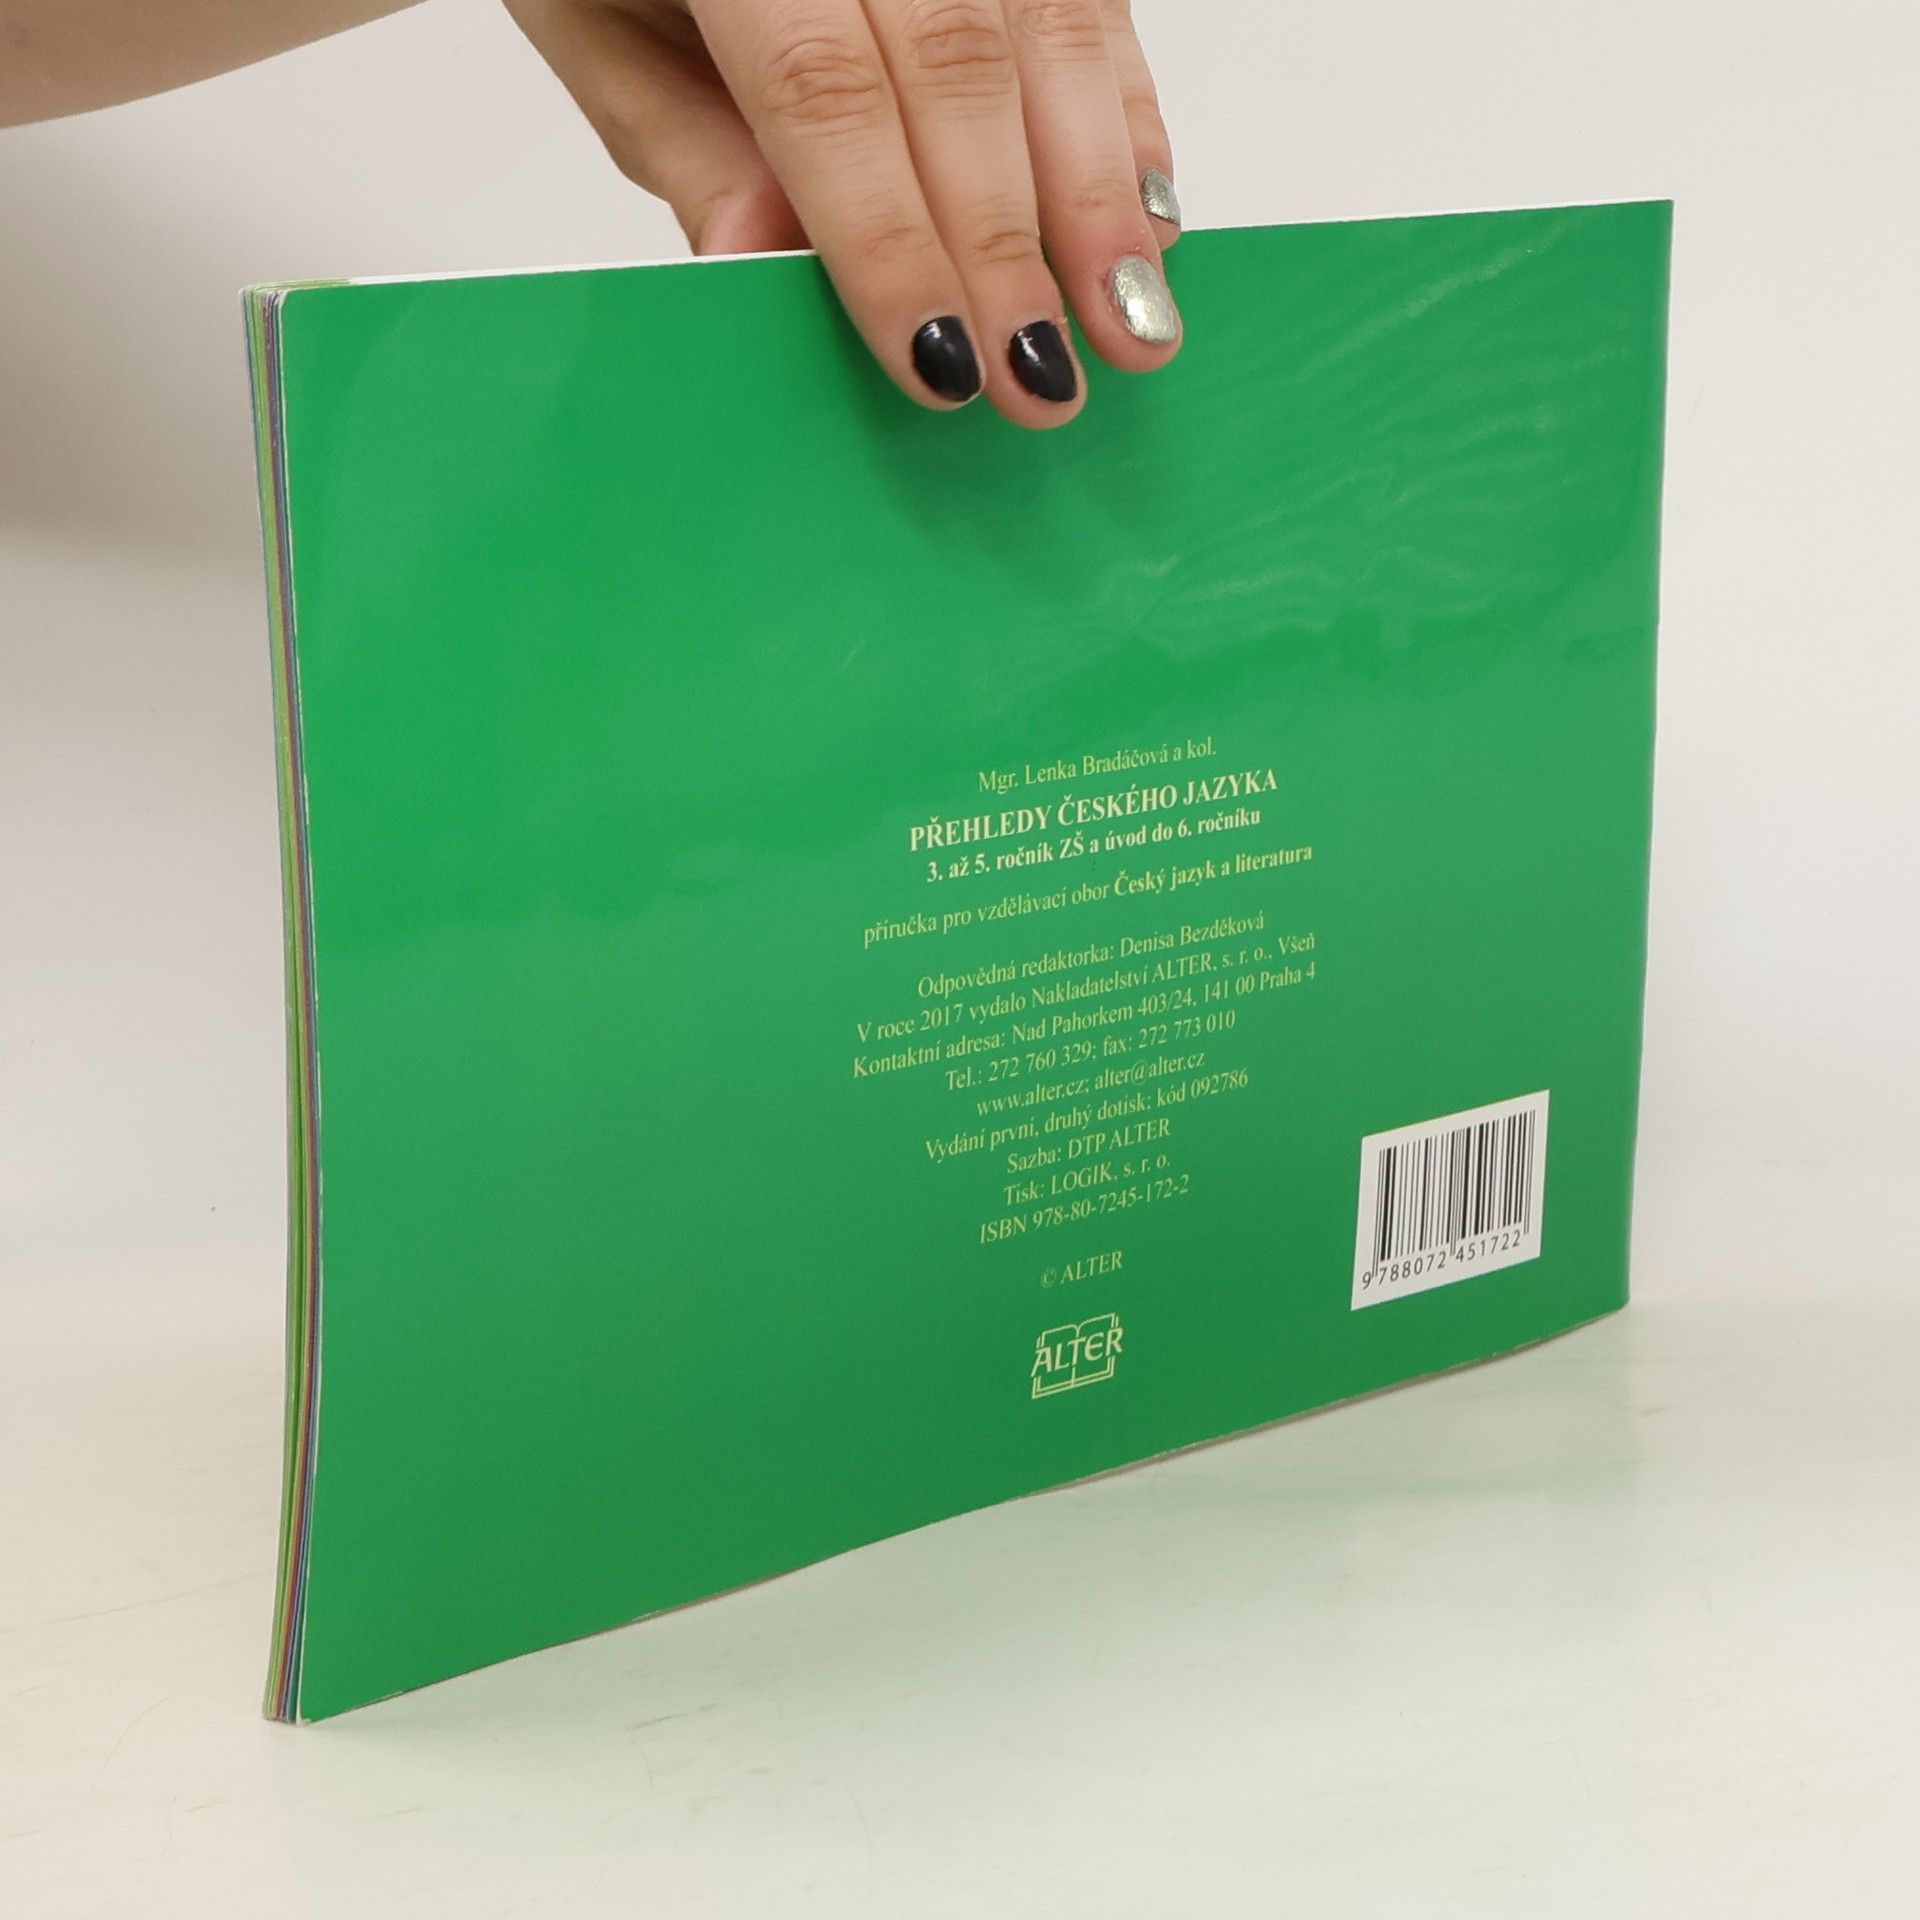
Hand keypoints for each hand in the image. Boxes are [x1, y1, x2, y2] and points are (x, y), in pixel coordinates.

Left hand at [503, 0, 1181, 427]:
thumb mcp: (598, 24)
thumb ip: (690, 148)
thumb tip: (773, 270)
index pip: (824, 93)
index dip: (890, 240)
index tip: (939, 360)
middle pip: (957, 70)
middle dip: (1010, 245)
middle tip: (1046, 380)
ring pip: (1053, 35)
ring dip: (1102, 196)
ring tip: (1132, 323)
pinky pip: (1096, 10)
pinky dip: (1127, 119)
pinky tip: (1150, 218)